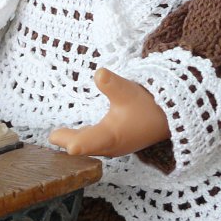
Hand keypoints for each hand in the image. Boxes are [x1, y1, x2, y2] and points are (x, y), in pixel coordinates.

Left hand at [49, 68, 169, 156]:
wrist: (170, 119)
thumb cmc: (149, 106)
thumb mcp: (128, 92)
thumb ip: (112, 84)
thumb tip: (99, 73)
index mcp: (109, 136)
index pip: (83, 144)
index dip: (68, 141)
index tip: (52, 138)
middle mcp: (108, 146)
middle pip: (81, 146)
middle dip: (65, 141)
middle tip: (50, 135)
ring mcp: (112, 148)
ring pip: (87, 147)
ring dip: (73, 142)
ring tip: (57, 137)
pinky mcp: (115, 144)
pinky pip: (94, 146)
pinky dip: (83, 142)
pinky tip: (76, 136)